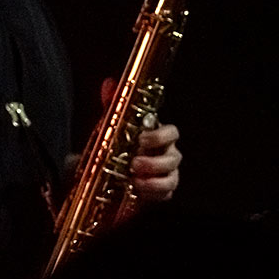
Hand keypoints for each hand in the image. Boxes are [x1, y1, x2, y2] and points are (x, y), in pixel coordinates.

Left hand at [99, 77, 180, 202]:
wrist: (104, 173)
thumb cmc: (116, 146)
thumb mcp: (110, 125)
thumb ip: (112, 104)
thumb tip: (109, 83)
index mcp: (157, 137)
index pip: (172, 133)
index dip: (161, 136)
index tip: (142, 139)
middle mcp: (166, 155)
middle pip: (175, 157)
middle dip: (156, 162)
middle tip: (134, 163)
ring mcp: (166, 175)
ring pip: (172, 179)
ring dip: (155, 181)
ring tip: (135, 180)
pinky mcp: (160, 192)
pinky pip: (165, 194)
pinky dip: (153, 194)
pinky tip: (138, 191)